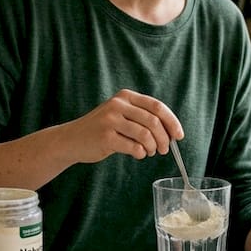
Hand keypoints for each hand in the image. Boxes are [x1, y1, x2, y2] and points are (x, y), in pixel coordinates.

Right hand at [64, 89, 182, 161]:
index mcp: (125, 96)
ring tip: (149, 152)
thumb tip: (171, 132)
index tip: (179, 136)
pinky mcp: (105, 137)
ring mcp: (110, 120)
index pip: (157, 106)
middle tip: (164, 149)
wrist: (72, 139)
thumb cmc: (101, 129)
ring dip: (152, 147)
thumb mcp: (120, 114)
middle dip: (164, 138)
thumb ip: (142, 117)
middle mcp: (118, 105)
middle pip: (153, 121)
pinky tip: (137, 154)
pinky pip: (133, 147)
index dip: (172, 122)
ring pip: (145, 135)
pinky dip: (140, 153)